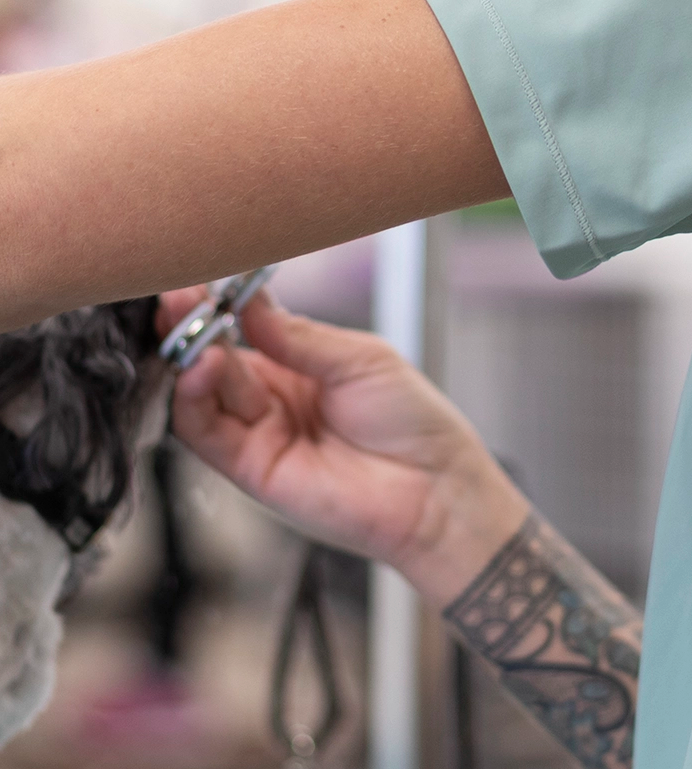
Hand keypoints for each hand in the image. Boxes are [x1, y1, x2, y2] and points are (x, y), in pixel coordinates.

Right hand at [159, 289, 527, 605]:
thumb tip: (247, 302)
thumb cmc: (414, 422)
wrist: (436, 491)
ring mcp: (259, 434)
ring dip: (188, 358)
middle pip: (212, 357)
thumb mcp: (360, 360)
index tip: (200, 277)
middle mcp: (272, 399)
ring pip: (200, 393)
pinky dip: (193, 399)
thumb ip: (299, 336)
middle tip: (178, 296)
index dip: (217, 305)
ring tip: (191, 329)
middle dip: (191, 324)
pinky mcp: (250, 470)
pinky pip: (204, 433)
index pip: (242, 329)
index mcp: (300, 365)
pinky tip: (202, 367)